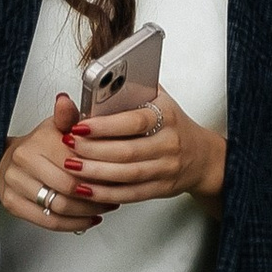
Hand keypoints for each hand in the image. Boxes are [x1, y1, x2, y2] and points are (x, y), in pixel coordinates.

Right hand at [0, 93, 103, 232]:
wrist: (9, 161)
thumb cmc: (38, 146)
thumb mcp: (56, 126)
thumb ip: (68, 117)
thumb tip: (65, 100)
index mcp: (35, 142)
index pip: (75, 162)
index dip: (99, 171)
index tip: (116, 175)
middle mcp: (22, 163)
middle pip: (68, 187)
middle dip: (96, 194)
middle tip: (113, 194)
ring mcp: (14, 185)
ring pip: (60, 207)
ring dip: (87, 211)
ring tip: (104, 207)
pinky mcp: (13, 204)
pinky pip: (49, 221)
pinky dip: (73, 224)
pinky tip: (88, 219)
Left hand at [65, 86, 226, 213]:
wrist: (202, 156)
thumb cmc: (173, 124)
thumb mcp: (160, 100)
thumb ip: (135, 90)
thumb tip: (104, 78)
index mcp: (167, 116)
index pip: (134, 121)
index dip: (105, 125)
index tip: (80, 125)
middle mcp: (169, 144)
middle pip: (128, 151)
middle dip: (93, 150)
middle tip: (69, 145)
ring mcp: (166, 168)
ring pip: (127, 175)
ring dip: (95, 172)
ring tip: (72, 166)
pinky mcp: (161, 189)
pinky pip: (130, 194)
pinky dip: (105, 193)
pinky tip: (86, 189)